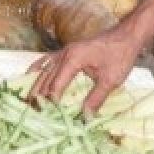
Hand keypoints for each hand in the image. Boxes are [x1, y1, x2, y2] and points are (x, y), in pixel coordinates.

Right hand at [28, 26, 142, 113]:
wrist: (126, 36)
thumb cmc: (120, 56)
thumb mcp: (111, 80)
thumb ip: (96, 98)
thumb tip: (84, 117)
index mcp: (73, 59)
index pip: (56, 84)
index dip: (50, 101)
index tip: (46, 116)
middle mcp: (64, 54)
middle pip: (45, 77)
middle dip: (37, 95)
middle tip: (32, 112)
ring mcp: (64, 51)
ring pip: (43, 69)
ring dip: (35, 84)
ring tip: (27, 100)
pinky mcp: (67, 51)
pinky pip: (46, 61)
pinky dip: (38, 70)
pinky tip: (31, 77)